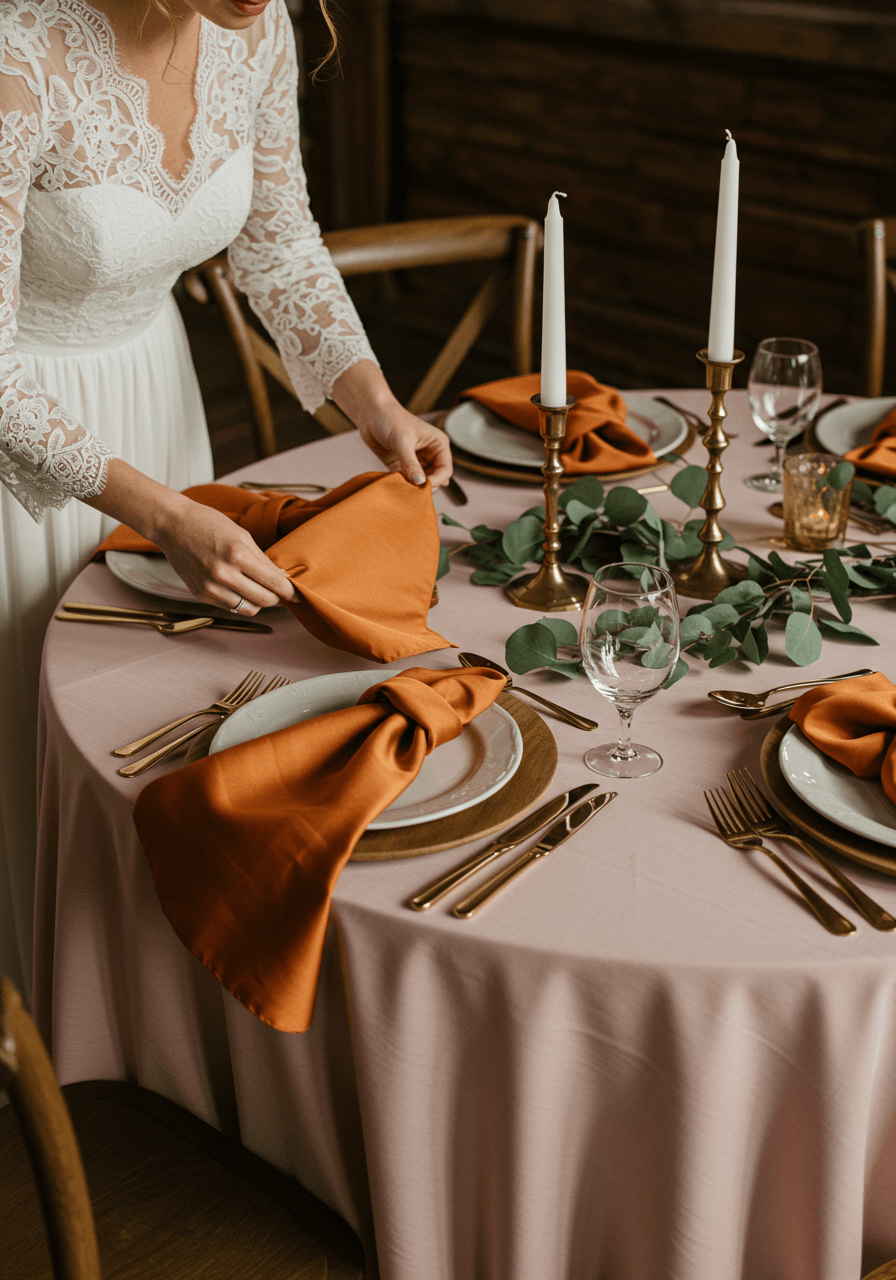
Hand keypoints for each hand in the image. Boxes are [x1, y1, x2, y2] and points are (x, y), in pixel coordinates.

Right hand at [155, 498, 297, 615]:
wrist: (172, 525)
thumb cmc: (209, 524)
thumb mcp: (242, 535)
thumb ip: (262, 559)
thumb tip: (282, 577)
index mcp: (237, 554)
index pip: (273, 583)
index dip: (290, 592)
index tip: (298, 596)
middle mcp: (223, 574)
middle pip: (264, 601)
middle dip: (276, 598)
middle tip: (279, 592)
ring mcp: (210, 586)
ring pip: (248, 609)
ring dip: (258, 602)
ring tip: (258, 589)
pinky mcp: (200, 594)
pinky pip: (230, 607)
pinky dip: (240, 601)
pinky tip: (240, 588)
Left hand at [358, 402, 452, 488]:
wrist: (370, 414)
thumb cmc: (389, 419)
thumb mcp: (402, 441)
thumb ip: (410, 463)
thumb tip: (420, 482)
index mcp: (438, 444)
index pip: (445, 469)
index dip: (436, 480)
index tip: (422, 487)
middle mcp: (431, 453)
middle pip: (435, 478)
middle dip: (424, 485)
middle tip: (410, 490)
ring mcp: (417, 461)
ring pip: (421, 482)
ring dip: (413, 487)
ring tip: (401, 487)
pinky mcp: (404, 466)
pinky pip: (408, 482)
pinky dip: (403, 485)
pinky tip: (395, 484)